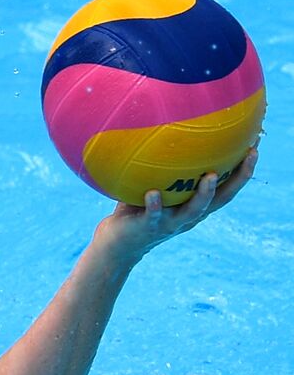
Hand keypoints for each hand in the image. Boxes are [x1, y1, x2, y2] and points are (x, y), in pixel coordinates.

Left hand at [97, 147, 257, 264]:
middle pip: (222, 198)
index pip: (226, 187)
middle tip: (249, 156)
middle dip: (239, 178)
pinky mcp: (149, 227)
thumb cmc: (136, 208)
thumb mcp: (153, 186)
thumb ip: (161, 168)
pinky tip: (153, 193)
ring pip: (194, 210)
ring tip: (209, 176)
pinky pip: (154, 215)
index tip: (255, 146)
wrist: (118, 242)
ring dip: (204, 194)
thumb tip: (162, 132)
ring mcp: (171, 222)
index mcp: (195, 205)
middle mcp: (189, 215)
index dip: (243, 170)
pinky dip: (155, 205)